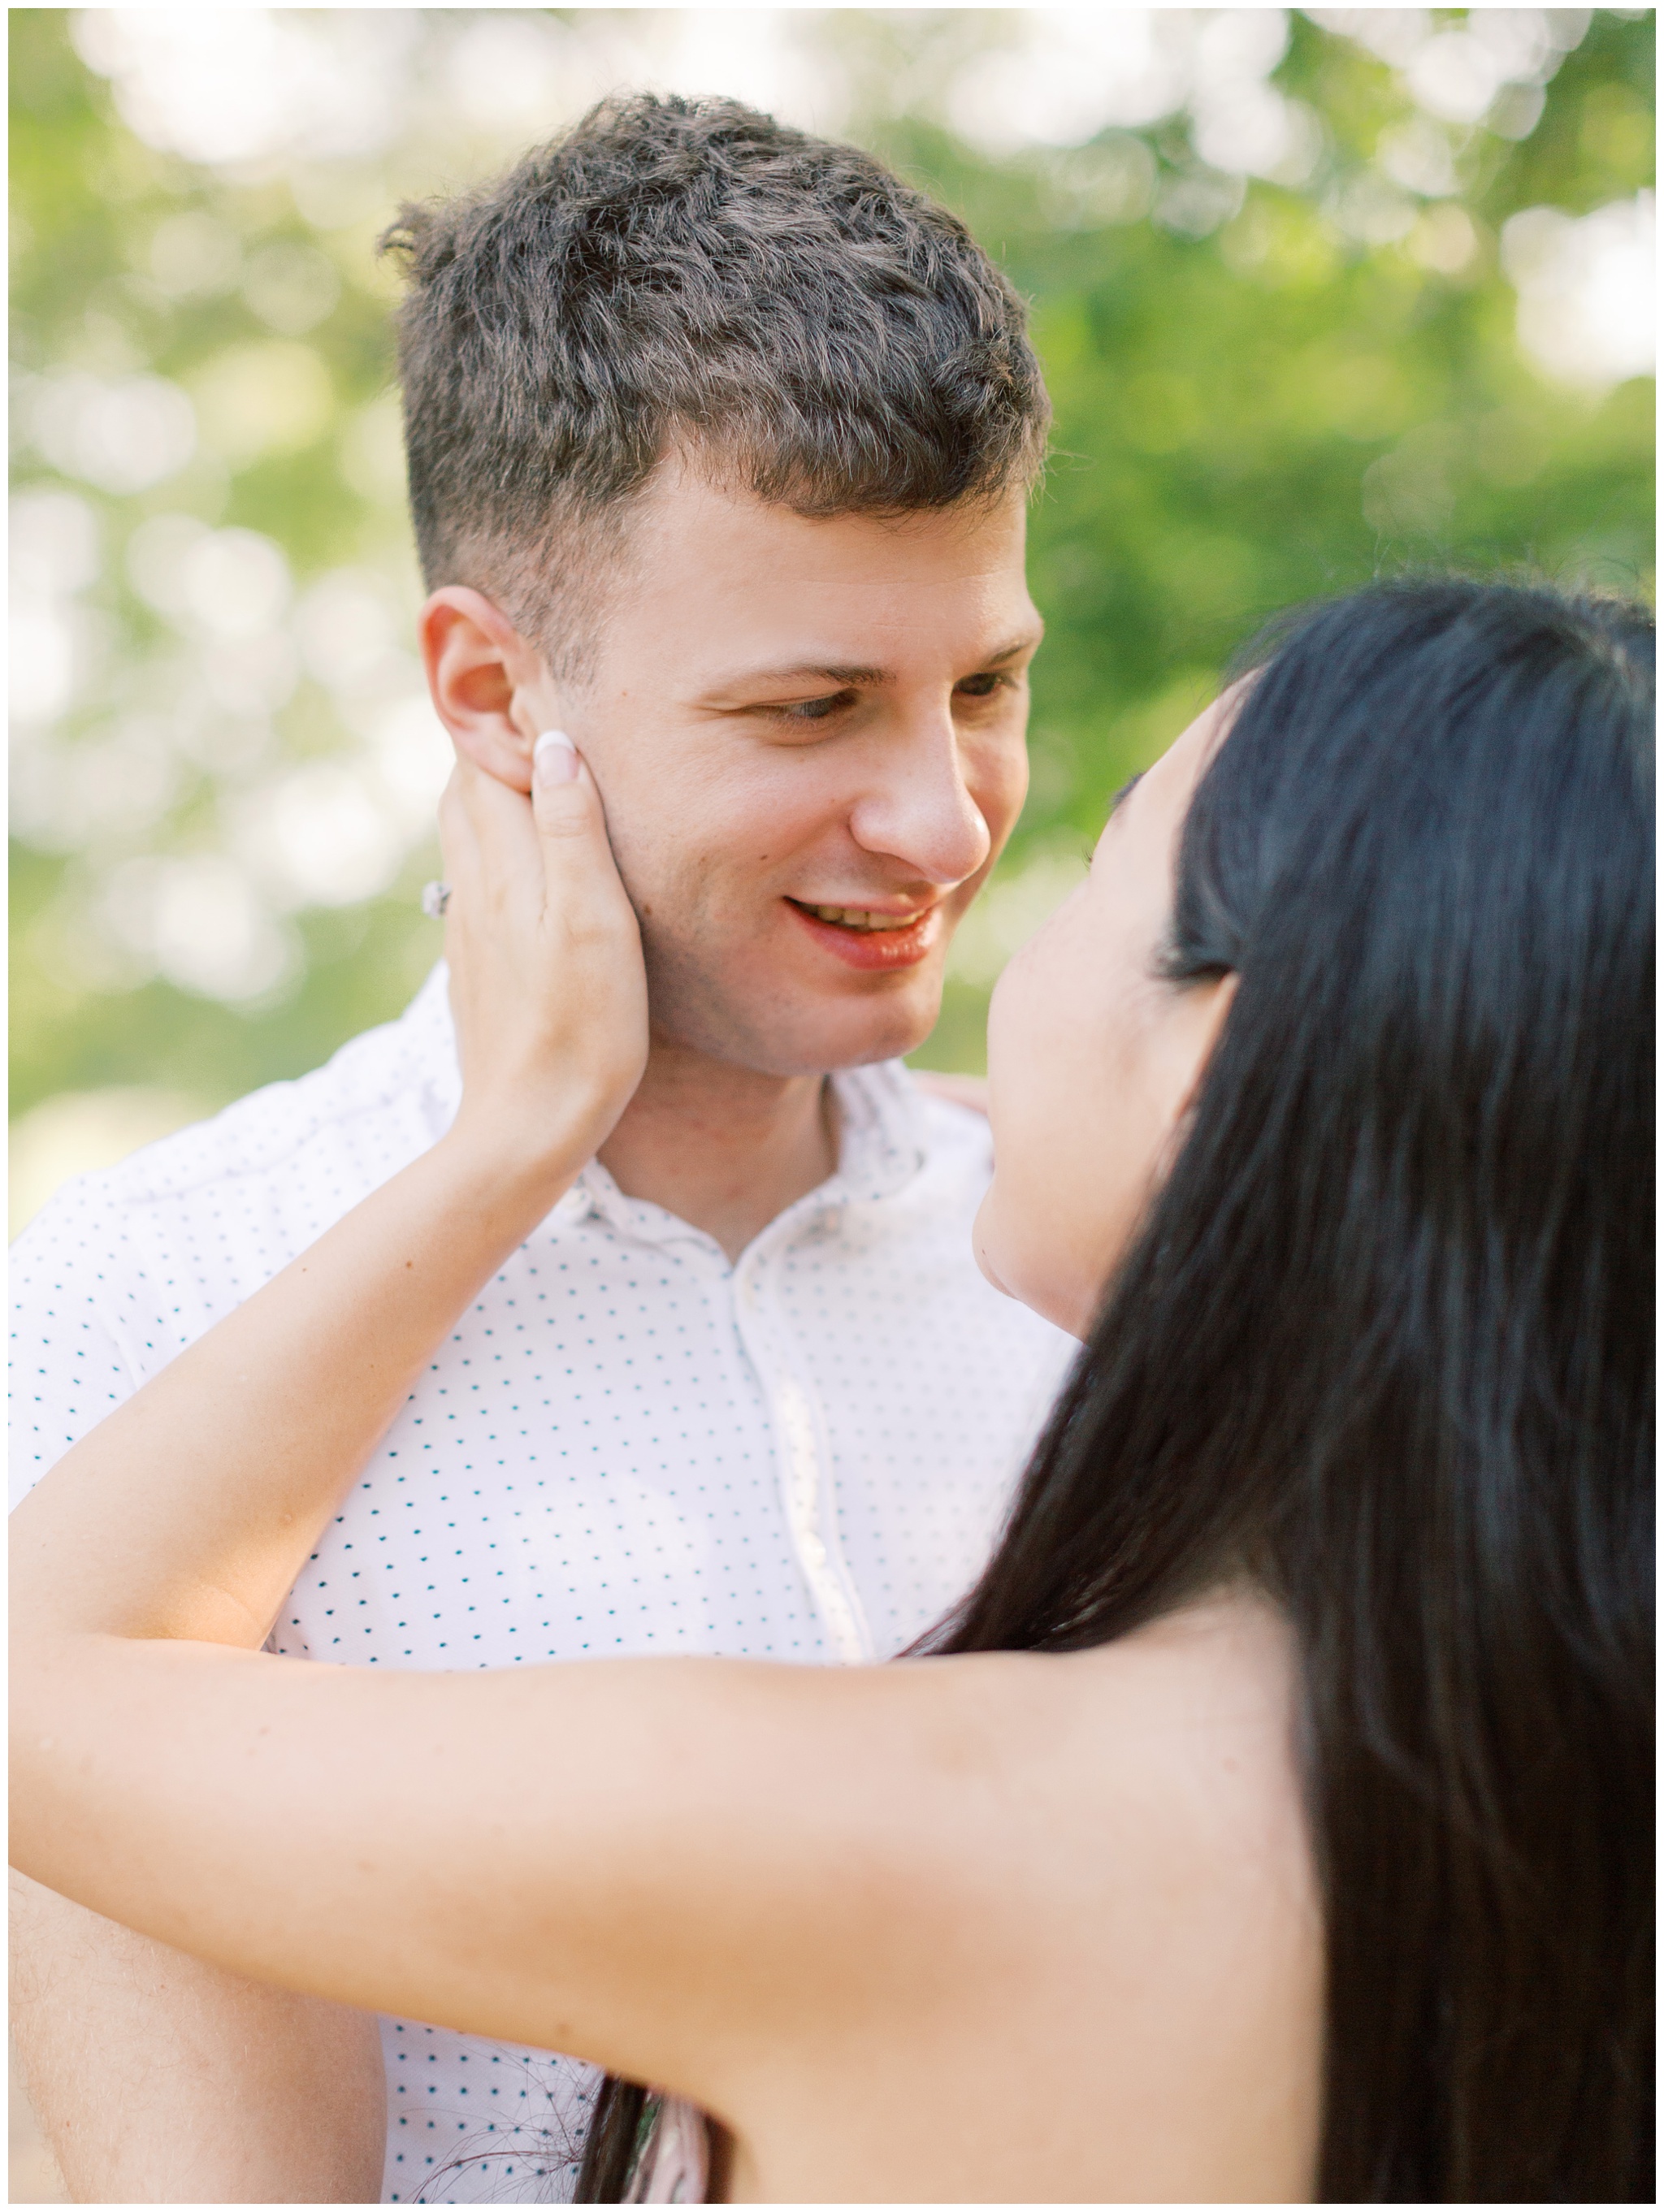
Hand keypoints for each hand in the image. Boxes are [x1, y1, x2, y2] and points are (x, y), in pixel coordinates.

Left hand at [438, 735, 648, 1181]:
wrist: (526, 1128)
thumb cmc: (580, 1028)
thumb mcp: (593, 920)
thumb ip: (571, 828)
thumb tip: (554, 741)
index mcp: (502, 868)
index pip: (484, 762)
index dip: (503, 715)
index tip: (530, 674)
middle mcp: (473, 891)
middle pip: (466, 793)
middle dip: (492, 749)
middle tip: (529, 712)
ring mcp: (471, 933)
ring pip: (468, 840)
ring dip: (492, 800)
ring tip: (532, 776)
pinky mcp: (479, 970)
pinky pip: (480, 887)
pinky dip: (500, 853)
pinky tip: (533, 870)